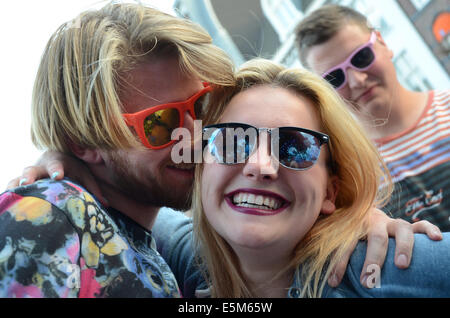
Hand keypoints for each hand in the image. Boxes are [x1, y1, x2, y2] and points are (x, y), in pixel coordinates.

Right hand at [6, 150, 107, 206]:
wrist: (59, 159)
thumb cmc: (75, 169)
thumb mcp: (85, 175)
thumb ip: (94, 188)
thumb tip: (106, 204)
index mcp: (58, 162)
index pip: (56, 164)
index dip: (56, 169)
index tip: (57, 175)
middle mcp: (40, 167)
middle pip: (32, 170)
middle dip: (30, 176)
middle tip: (28, 183)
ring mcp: (29, 175)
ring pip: (18, 179)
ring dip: (14, 186)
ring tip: (10, 194)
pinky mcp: (22, 183)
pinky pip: (13, 187)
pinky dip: (9, 194)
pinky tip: (4, 204)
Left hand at [327, 208, 441, 287]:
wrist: (362, 210)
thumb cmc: (347, 228)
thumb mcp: (335, 229)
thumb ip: (327, 232)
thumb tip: (323, 232)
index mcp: (354, 223)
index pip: (346, 243)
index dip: (339, 262)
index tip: (334, 281)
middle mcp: (374, 221)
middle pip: (375, 238)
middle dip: (372, 259)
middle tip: (368, 280)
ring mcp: (393, 223)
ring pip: (402, 229)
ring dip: (403, 247)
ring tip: (401, 266)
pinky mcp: (408, 226)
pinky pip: (421, 225)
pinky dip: (429, 230)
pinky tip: (436, 240)